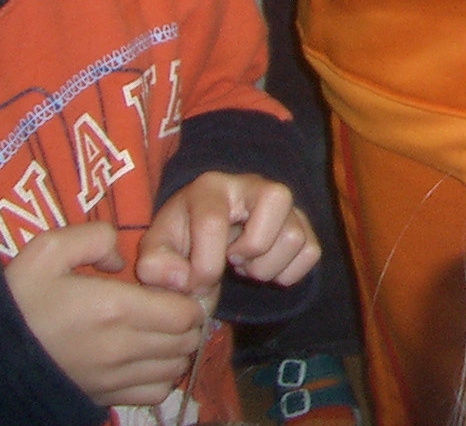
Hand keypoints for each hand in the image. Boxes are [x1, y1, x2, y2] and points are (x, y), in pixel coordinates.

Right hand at [4, 220, 206, 407]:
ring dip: (176, 348)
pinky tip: (144, 359)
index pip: (187, 311)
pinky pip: (155, 393)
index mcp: (117, 308)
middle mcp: (123, 348)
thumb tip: (121, 256)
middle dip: (186, 321)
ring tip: (158, 332)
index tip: (172, 287)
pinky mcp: (104, 398)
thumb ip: (94, 238)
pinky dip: (160, 377)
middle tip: (168, 306)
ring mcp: (114, 378)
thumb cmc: (18, 300)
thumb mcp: (48, 250)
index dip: (188, 296)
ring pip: (176, 367)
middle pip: (187, 340)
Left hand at [136, 172, 318, 309]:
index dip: (205, 264)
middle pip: (277, 199)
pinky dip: (288, 273)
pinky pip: (311, 252)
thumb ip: (154, 265)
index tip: (197, 282)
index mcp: (212, 187)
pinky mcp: (303, 224)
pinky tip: (263, 268)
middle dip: (251, 248)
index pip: (214, 221)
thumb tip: (185, 280)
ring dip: (267, 267)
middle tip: (232, 261)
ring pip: (296, 235)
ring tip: (245, 265)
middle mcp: (255, 184)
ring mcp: (284, 204)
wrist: (208, 233)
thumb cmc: (184, 236)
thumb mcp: (158, 246)